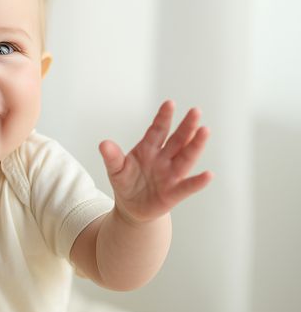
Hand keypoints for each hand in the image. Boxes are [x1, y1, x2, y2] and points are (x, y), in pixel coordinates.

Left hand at [99, 100, 212, 223]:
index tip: (169, 104)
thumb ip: (112, 157)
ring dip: (195, 145)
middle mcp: (164, 158)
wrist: (132, 208)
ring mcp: (171, 175)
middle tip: (195, 111)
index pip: (158, 130)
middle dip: (186, 126)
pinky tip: (208, 174)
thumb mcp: (116, 170)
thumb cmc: (127, 183)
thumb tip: (103, 144)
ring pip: (186, 158)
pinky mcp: (174, 193)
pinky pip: (187, 186)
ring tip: (204, 131)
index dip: (163, 118)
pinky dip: (197, 182)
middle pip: (177, 140)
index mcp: (149, 149)